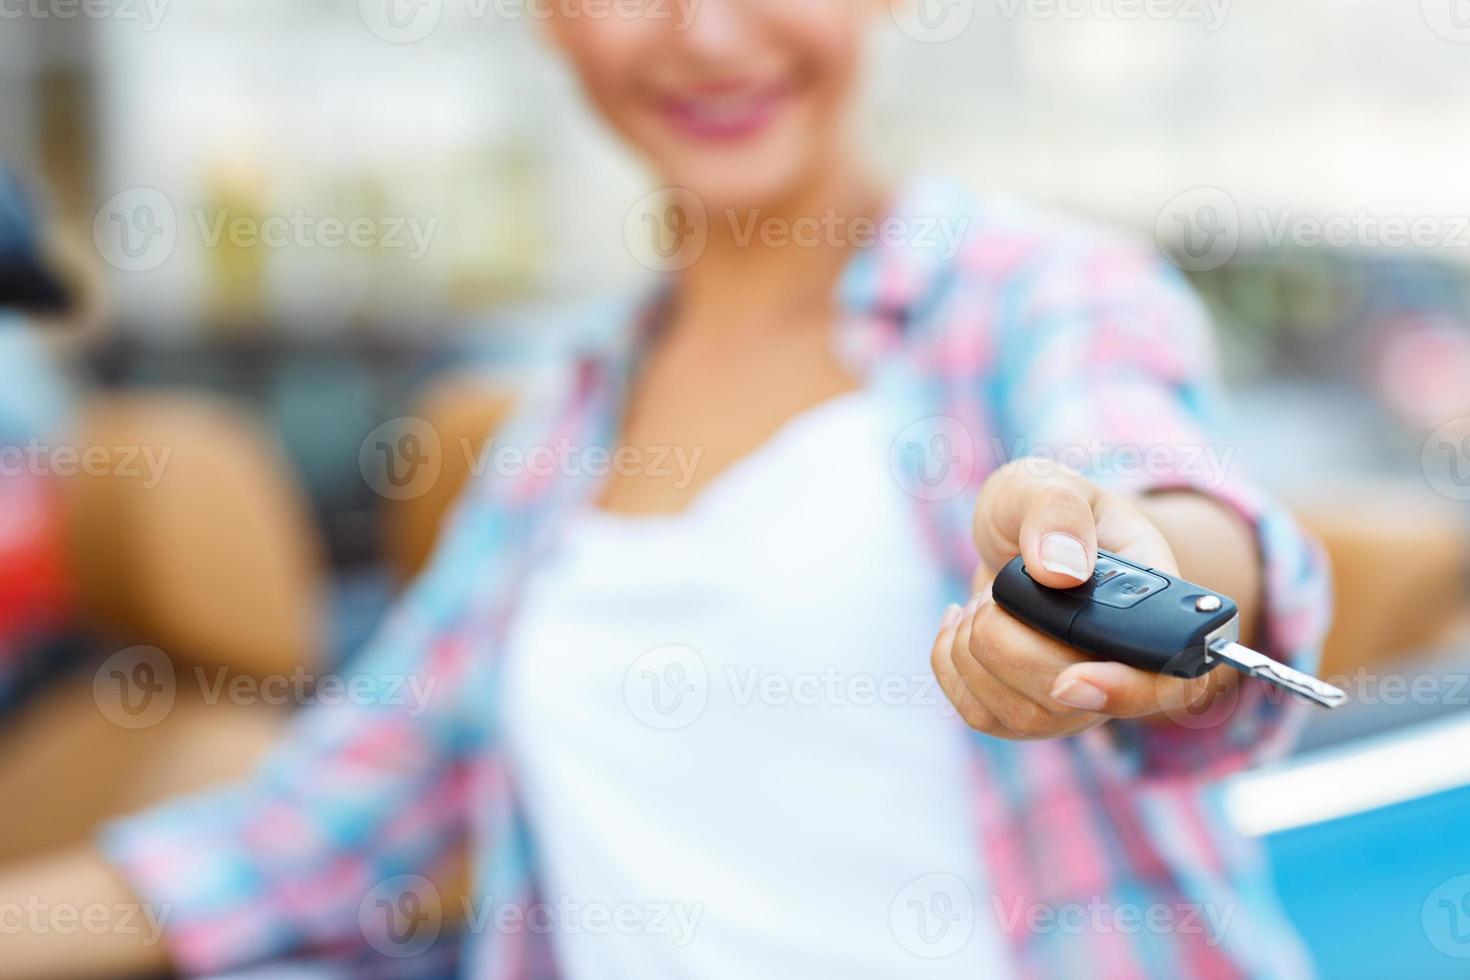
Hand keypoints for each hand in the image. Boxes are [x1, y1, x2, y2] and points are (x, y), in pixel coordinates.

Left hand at [931, 459, 1223, 738]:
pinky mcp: (1025, 711)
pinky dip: (950, 663)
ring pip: (1022, 716)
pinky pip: (982, 715)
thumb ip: (1057, 511)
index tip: (1071, 680)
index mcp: (1152, 610)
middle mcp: (1121, 668)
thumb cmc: (1047, 510)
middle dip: (1007, 642)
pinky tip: (960, 623)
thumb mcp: (1048, 484)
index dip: (1124, 690)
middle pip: (1067, 701)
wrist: (1021, 537)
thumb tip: (1059, 570)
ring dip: (976, 651)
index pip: (1165, 680)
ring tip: (983, 602)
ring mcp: (1076, 699)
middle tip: (996, 591)